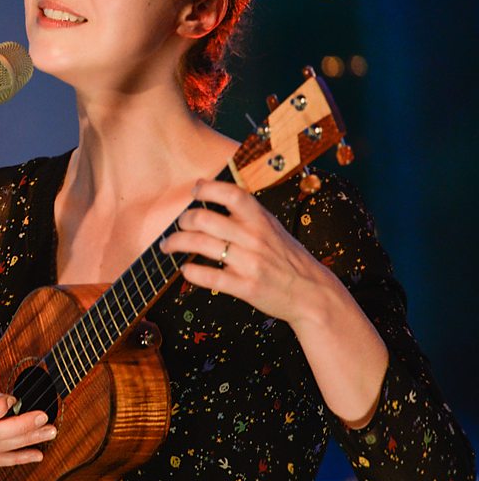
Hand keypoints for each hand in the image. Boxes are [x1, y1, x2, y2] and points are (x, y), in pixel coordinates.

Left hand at [158, 178, 340, 326]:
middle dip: (183, 220)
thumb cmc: (287, 258)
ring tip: (168, 246)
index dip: (208, 188)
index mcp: (261, 220)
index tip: (195, 190)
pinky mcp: (246, 287)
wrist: (312, 292)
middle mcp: (254, 238)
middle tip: (178, 225)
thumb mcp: (273, 228)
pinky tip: (185, 270)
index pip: (232, 194)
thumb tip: (210, 193)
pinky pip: (209, 277)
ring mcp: (250, 263)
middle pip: (205, 219)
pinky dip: (191, 272)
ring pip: (201, 245)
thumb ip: (246, 214)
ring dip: (176, 243)